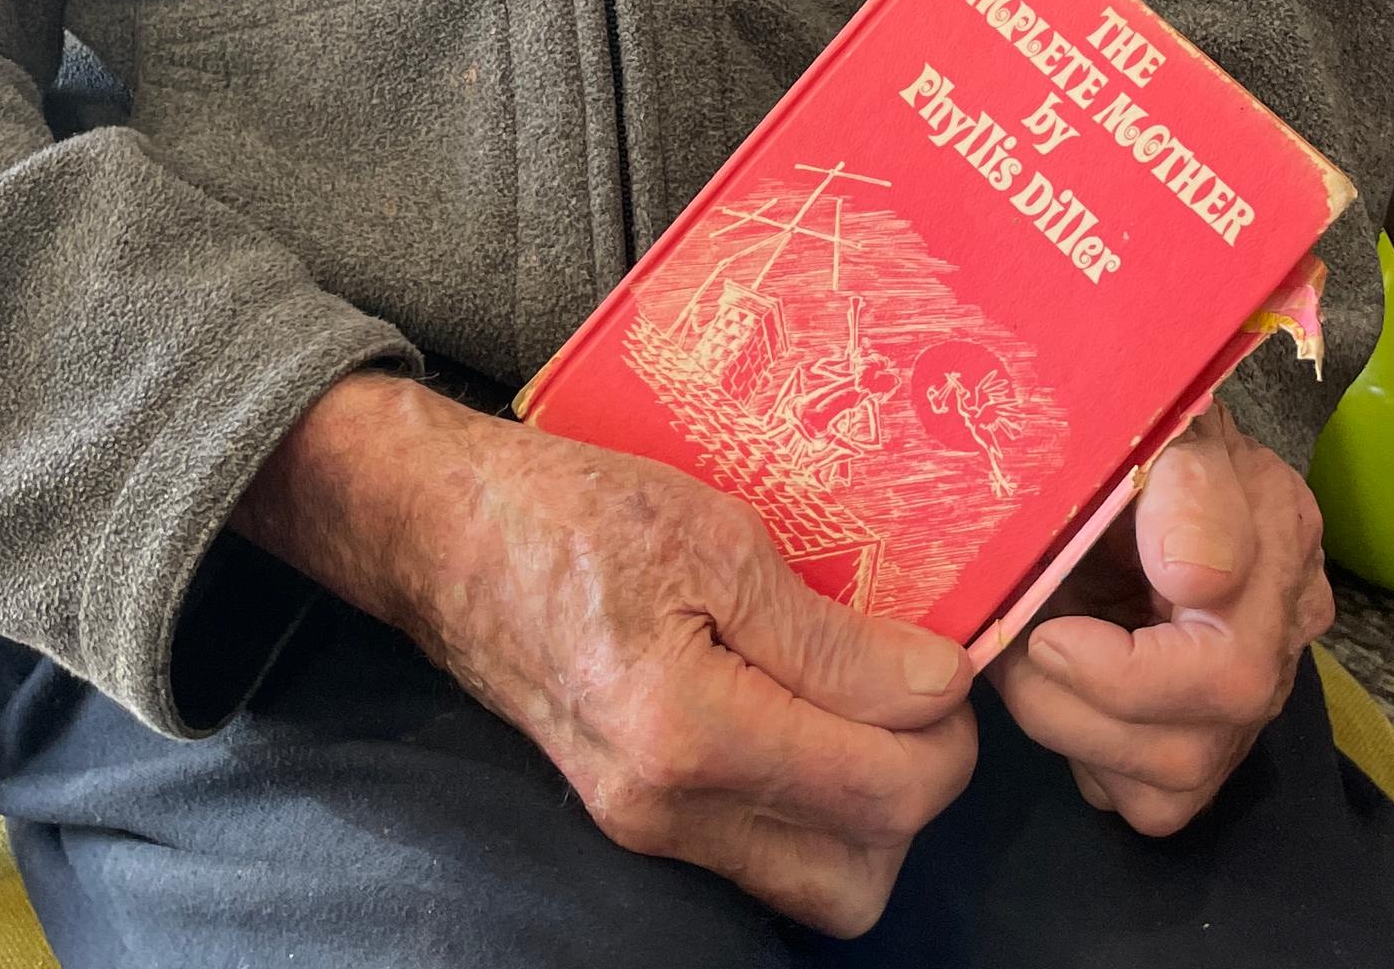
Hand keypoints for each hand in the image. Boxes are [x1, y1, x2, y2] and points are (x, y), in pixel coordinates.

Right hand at [235, 372, 977, 932]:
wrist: (443, 533)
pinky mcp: (635, 817)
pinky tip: (808, 715)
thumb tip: (938, 688)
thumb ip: (828, 634)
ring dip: (868, 812)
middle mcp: (666, 811)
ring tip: (866, 703)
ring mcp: (645, 827)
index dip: (947, 729)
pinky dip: (810, 806)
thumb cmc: (571, 509)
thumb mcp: (713, 537)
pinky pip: (761, 854)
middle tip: (915, 689)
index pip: (881, 790)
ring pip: (815, 883)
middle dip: (917, 790)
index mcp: (688, 734)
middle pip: (860, 875)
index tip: (950, 656)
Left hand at [989, 399, 1333, 836]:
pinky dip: (1093, 758)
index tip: (1047, 634)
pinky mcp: (1207, 738)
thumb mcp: (1156, 423)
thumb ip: (1184, 490)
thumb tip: (1194, 584)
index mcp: (1277, 536)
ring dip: (1072, 732)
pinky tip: (1064, 690)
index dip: (1125, 675)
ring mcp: (1251, 694)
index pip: (1230, 668)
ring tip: (1025, 660)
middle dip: (1076, 709)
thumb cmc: (1130, 424)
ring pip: (1170, 786)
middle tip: (1012, 646)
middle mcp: (1281, 630)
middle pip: (1193, 746)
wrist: (1123, 442)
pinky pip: (1151, 799)